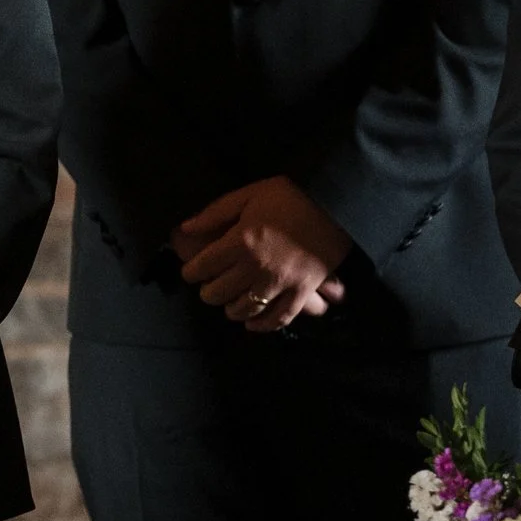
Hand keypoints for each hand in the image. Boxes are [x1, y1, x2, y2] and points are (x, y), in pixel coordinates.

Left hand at [174, 178, 352, 332]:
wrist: (334, 206)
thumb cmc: (288, 197)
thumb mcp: (248, 194)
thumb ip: (215, 213)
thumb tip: (185, 228)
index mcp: (240, 241)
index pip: (203, 267)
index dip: (191, 273)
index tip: (190, 273)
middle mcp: (256, 267)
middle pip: (220, 292)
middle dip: (208, 292)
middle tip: (208, 288)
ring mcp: (280, 283)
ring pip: (245, 309)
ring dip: (231, 310)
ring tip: (228, 305)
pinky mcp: (301, 292)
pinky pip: (278, 318)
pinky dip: (262, 325)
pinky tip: (252, 324)